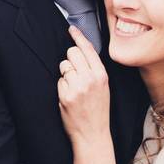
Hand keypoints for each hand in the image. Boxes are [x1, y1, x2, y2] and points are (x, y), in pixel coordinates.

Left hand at [57, 27, 110, 146]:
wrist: (93, 134)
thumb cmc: (98, 110)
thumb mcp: (103, 87)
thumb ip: (94, 70)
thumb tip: (81, 52)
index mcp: (101, 75)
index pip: (88, 49)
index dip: (78, 37)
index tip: (72, 29)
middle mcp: (90, 79)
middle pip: (72, 53)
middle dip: (70, 60)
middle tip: (75, 74)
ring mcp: (77, 87)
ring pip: (64, 66)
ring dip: (66, 75)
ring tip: (74, 89)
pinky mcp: (65, 95)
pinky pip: (59, 81)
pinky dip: (62, 87)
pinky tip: (69, 98)